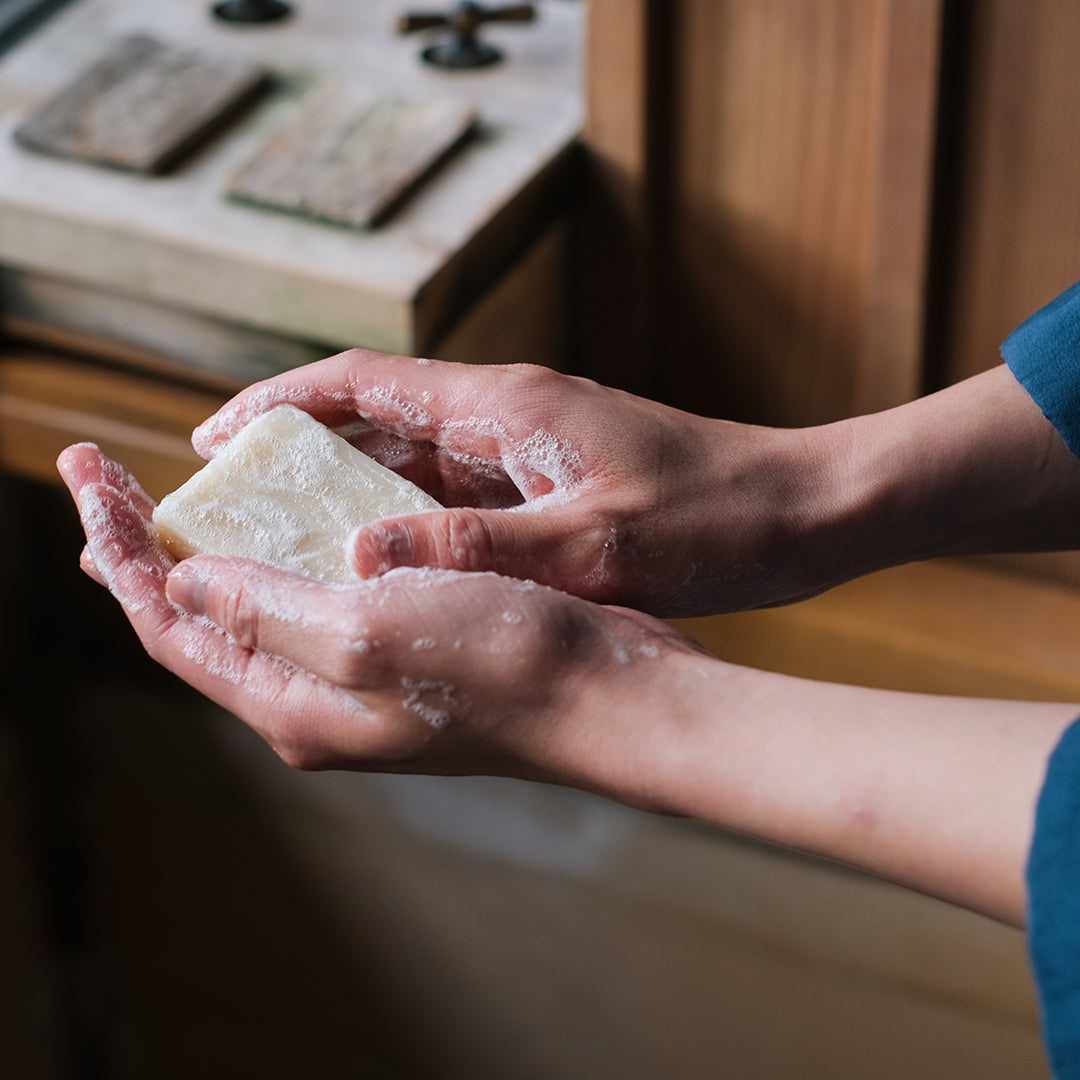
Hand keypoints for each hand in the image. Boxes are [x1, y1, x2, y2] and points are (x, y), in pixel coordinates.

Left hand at [56, 443, 707, 791]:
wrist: (608, 694)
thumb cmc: (500, 666)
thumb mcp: (366, 634)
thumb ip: (264, 611)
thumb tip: (180, 581)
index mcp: (294, 702)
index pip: (171, 622)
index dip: (119, 549)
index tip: (89, 475)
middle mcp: (319, 695)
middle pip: (205, 615)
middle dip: (148, 546)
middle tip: (106, 481)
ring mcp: (363, 674)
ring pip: (263, 602)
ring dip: (215, 545)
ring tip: (174, 495)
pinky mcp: (406, 646)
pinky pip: (322, 592)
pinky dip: (289, 547)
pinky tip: (288, 512)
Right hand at [190, 351, 832, 616]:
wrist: (803, 512)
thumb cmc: (715, 520)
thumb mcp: (595, 543)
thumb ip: (480, 548)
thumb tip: (363, 560)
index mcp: (506, 407)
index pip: (363, 382)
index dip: (279, 401)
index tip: (214, 435)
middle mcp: (508, 417)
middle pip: (377, 420)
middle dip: (301, 456)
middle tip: (238, 509)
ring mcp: (531, 452)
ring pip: (415, 463)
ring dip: (354, 494)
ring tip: (289, 545)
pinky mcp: (554, 485)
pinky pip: (460, 498)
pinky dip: (413, 525)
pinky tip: (390, 569)